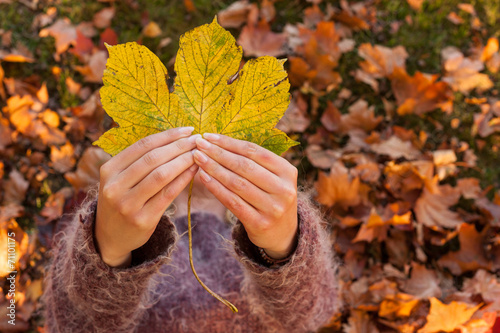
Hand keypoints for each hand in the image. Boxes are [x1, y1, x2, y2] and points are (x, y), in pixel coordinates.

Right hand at [95, 127, 199, 267]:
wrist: (110, 237)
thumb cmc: (122, 200)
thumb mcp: (120, 179)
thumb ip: (139, 160)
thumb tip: (176, 137)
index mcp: (108, 170)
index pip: (143, 145)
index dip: (168, 136)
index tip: (188, 130)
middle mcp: (115, 186)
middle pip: (153, 158)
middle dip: (179, 146)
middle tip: (198, 140)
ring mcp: (127, 204)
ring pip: (161, 175)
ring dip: (184, 161)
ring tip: (198, 154)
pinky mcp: (143, 219)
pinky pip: (168, 194)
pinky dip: (183, 179)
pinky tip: (194, 171)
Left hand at [192, 133, 297, 258]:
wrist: (283, 233)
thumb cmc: (271, 197)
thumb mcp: (273, 178)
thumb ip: (254, 162)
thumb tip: (218, 142)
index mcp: (288, 172)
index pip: (254, 152)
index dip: (229, 143)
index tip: (209, 136)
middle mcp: (284, 189)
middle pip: (245, 166)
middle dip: (219, 153)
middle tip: (199, 144)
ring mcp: (273, 208)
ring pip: (237, 183)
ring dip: (214, 169)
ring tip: (198, 159)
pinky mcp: (260, 224)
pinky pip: (233, 202)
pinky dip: (216, 188)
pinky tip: (203, 177)